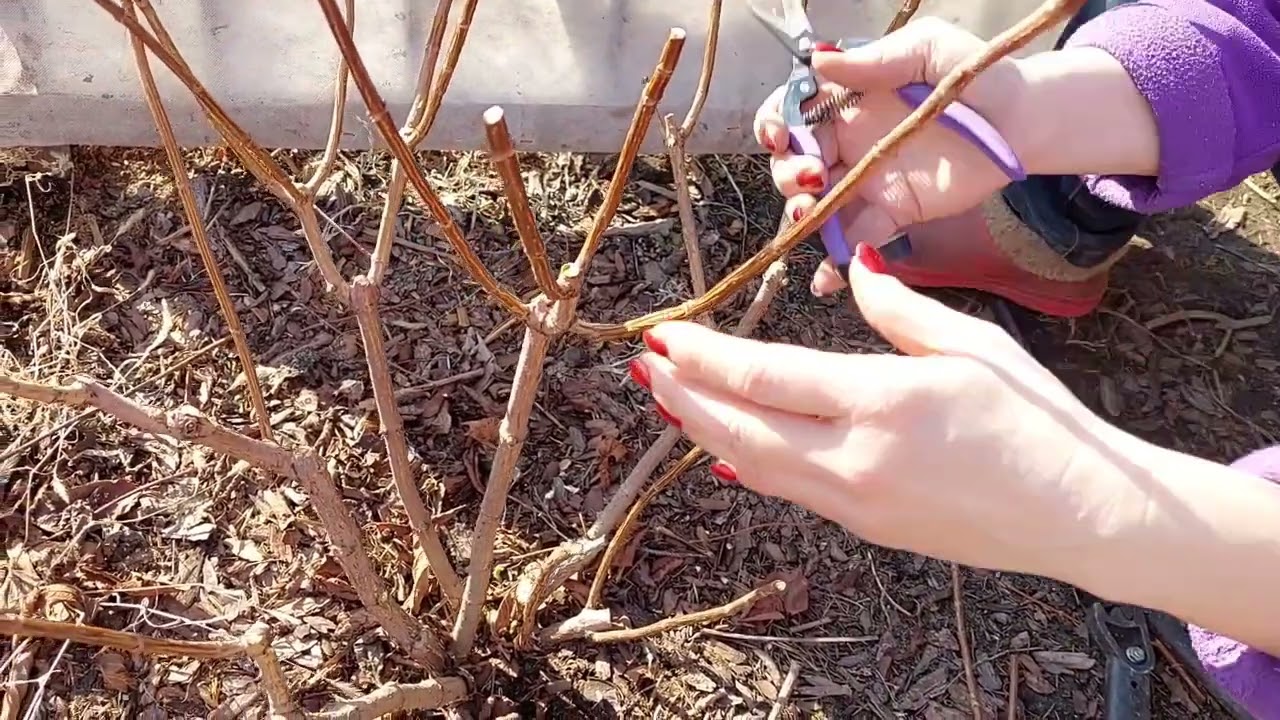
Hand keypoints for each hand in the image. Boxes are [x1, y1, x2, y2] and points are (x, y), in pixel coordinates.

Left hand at [628, 247, 1152, 581]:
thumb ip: (899, 309)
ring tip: (669, 402)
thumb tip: (856, 262)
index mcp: (883, 401)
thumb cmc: (1037, 422)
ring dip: (705, 430)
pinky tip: (726, 447)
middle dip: (685, 396)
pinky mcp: (867, 528)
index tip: (662, 336)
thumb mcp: (974, 347)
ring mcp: (858, 502)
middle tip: (643, 368)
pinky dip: (750, 463)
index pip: (764, 377)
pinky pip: (791, 491)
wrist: (1081, 515)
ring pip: (757, 465)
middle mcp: (857, 459)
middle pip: (742, 426)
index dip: (703, 358)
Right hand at [755, 18, 1029, 294]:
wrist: (1024, 120)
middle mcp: (847, 141)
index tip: (780, 136)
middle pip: (793, 163)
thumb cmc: (977, 72)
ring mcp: (865, 181)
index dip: (774, 125)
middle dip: (787, 174)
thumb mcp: (927, 48)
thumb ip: (875, 58)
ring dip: (801, 215)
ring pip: (814, 204)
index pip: (790, 112)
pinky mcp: (889, 214)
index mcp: (846, 99)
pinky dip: (834, 264)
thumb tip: (818, 61)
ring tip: (810, 215)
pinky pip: (853, 239)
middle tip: (811, 178)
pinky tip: (824, 281)